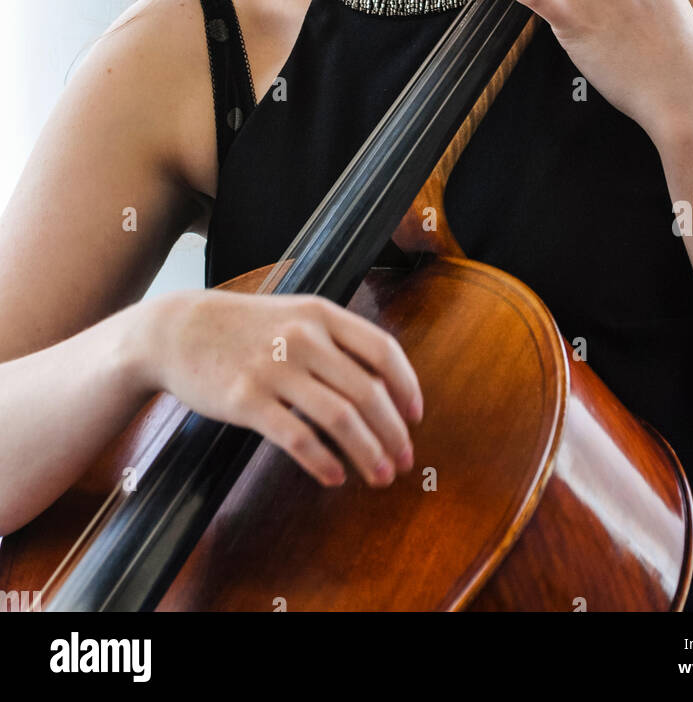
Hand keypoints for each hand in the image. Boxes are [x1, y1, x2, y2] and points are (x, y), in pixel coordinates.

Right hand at [150, 288, 422, 489]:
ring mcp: (275, 368)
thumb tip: (382, 384)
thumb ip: (336, 340)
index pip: (382, 350)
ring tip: (380, 476)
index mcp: (321, 314)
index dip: (407, 386)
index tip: (416, 417)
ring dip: (367, 453)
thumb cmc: (244, 327)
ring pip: (340, 418)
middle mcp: (304, 338)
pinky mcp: (247, 400)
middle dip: (393, 432)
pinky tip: (335, 477)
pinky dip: (322, 462)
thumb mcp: (295, 314)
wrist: (178, 330)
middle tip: (404, 460)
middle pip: (368, 392)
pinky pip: (297, 438)